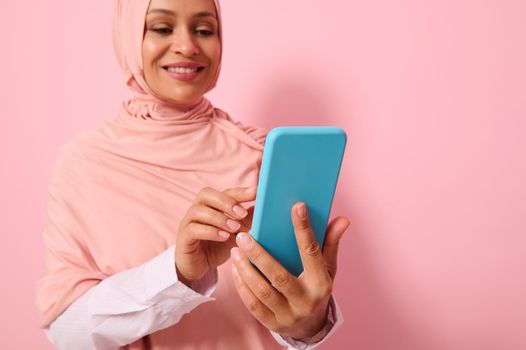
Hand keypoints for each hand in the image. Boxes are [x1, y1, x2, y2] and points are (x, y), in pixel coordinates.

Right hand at [175, 186, 255, 283]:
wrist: (198, 267)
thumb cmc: (217, 247)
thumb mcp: (237, 234)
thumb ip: (247, 221)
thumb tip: (263, 209)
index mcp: (212, 205)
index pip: (225, 192)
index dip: (240, 191)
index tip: (256, 192)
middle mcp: (198, 209)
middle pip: (206, 194)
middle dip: (226, 201)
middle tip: (242, 213)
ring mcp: (188, 222)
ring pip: (198, 210)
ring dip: (219, 217)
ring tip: (234, 228)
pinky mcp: (183, 237)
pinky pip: (193, 229)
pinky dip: (210, 231)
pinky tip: (224, 237)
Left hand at [230, 202, 349, 338]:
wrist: (310, 327)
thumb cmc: (316, 289)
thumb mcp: (327, 269)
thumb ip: (331, 243)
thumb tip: (343, 219)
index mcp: (321, 283)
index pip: (311, 252)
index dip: (304, 229)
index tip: (297, 207)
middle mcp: (306, 301)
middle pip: (278, 275)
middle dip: (258, 254)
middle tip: (243, 236)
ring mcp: (288, 315)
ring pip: (262, 291)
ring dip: (246, 269)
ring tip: (236, 250)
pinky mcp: (272, 323)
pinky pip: (252, 304)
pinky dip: (242, 285)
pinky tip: (236, 269)